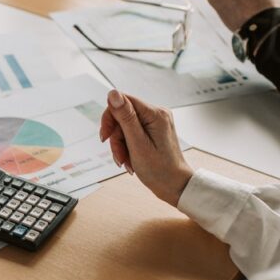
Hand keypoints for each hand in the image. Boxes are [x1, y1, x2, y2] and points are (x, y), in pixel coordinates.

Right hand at [99, 89, 192, 205]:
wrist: (174, 186)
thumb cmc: (160, 170)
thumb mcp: (137, 144)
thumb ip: (125, 117)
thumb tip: (113, 93)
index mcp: (155, 114)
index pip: (123, 101)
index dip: (110, 117)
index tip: (105, 137)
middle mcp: (157, 114)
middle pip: (123, 115)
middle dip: (116, 136)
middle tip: (118, 155)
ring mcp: (155, 122)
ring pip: (125, 126)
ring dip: (120, 145)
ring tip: (125, 161)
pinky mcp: (153, 130)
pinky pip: (131, 133)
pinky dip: (127, 147)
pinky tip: (130, 160)